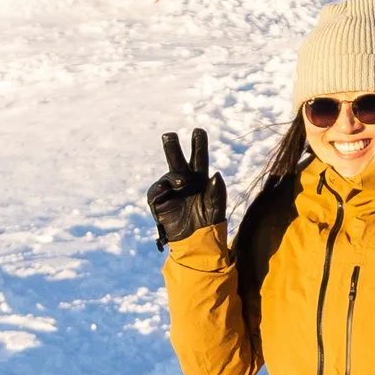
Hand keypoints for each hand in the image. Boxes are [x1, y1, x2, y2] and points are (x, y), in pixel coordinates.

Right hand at [147, 128, 226, 247]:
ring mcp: (170, 191)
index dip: (198, 144)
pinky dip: (161, 189)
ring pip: (168, 175)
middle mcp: (184, 181)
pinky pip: (156, 192)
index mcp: (200, 179)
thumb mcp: (217, 208)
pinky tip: (167, 190)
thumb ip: (218, 192)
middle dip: (172, 146)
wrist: (196, 243)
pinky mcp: (159, 203)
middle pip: (178, 160)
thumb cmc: (209, 224)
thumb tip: (216, 173)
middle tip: (169, 134)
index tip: (198, 130)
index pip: (199, 158)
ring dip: (174, 175)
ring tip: (182, 181)